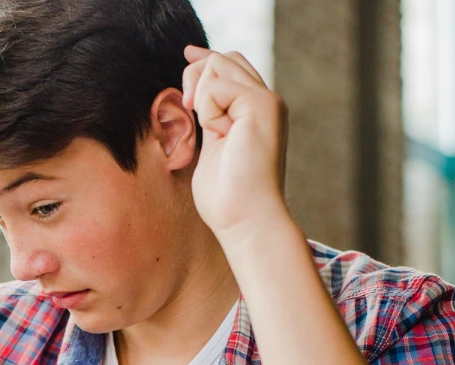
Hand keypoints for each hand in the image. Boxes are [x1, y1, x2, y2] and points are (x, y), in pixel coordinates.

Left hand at [182, 46, 291, 240]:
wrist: (246, 219)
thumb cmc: (227, 197)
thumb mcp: (213, 146)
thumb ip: (210, 116)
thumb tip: (193, 92)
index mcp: (256, 111)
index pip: (231, 66)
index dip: (205, 59)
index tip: (187, 55)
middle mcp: (266, 102)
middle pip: (224, 58)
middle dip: (196, 75)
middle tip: (189, 110)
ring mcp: (267, 102)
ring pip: (219, 64)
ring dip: (201, 96)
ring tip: (212, 130)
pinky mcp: (261, 105)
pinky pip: (216, 85)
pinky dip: (207, 109)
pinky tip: (219, 133)